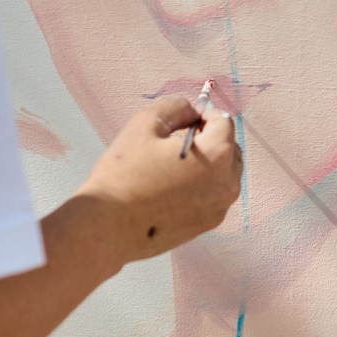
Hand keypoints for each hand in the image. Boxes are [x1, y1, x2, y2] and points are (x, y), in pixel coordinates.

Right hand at [78, 94, 241, 264]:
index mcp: (217, 155)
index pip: (223, 122)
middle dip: (210, 137)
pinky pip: (212, 196)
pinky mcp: (205, 226)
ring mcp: (218, 209)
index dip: (204, 112)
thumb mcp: (145, 124)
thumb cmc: (124, 175)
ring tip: (174, 161)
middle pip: (230, 149)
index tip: (186, 114)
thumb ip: (175, 108)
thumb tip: (191, 110)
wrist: (106, 228)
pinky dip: (201, 184)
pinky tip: (172, 185)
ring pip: (223, 174)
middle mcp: (226, 184)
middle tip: (180, 135)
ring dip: (207, 161)